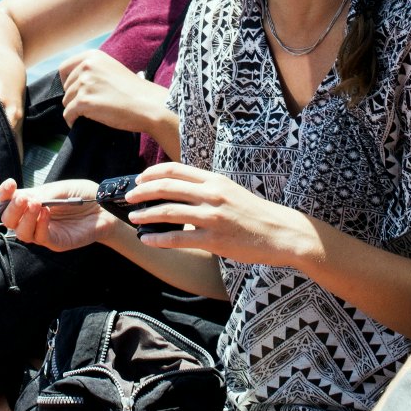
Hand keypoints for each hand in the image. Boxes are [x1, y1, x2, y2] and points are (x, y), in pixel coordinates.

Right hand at [0, 178, 110, 251]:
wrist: (105, 208)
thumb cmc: (84, 195)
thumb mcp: (62, 188)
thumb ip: (44, 193)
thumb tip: (24, 197)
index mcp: (31, 200)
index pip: (8, 201)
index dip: (4, 194)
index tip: (10, 184)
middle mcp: (33, 218)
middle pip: (9, 219)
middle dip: (12, 208)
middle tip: (23, 199)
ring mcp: (42, 231)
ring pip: (21, 232)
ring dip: (25, 218)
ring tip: (35, 204)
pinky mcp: (55, 242)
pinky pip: (40, 238)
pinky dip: (39, 225)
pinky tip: (46, 213)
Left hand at [58, 49, 166, 134]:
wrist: (149, 105)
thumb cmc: (134, 91)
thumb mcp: (112, 69)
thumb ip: (93, 70)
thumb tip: (75, 81)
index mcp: (92, 56)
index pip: (64, 68)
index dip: (67, 82)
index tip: (74, 91)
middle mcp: (86, 66)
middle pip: (66, 87)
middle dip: (74, 97)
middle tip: (90, 105)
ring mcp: (84, 83)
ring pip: (66, 101)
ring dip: (75, 109)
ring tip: (91, 114)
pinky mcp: (84, 101)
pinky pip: (68, 114)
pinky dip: (72, 120)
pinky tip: (81, 123)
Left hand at [125, 163, 312, 268]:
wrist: (281, 233)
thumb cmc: (255, 213)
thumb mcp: (230, 190)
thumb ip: (206, 188)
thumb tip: (179, 190)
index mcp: (214, 180)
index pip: (175, 170)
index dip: (152, 174)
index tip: (139, 179)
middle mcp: (212, 194)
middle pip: (167, 187)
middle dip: (142, 191)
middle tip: (128, 197)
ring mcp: (212, 217)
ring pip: (169, 211)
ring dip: (146, 214)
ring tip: (133, 218)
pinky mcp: (214, 239)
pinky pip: (179, 238)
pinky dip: (159, 239)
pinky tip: (147, 240)